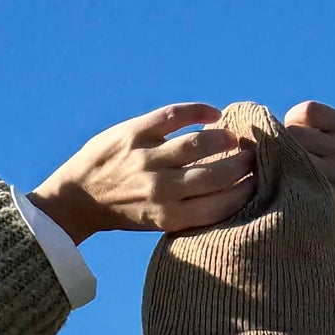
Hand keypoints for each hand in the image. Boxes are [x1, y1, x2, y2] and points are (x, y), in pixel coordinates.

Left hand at [29, 106, 255, 245]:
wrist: (77, 198)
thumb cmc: (123, 213)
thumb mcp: (157, 224)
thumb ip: (188, 210)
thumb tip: (227, 192)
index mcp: (169, 216)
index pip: (219, 204)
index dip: (243, 192)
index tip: (257, 182)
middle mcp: (160, 188)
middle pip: (214, 174)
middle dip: (240, 165)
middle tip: (254, 158)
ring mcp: (146, 158)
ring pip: (198, 144)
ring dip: (223, 139)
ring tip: (235, 137)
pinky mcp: (133, 132)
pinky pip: (173, 115)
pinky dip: (197, 111)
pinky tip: (213, 114)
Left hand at [283, 102, 334, 225]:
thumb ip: (315, 124)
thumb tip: (261, 128)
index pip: (304, 113)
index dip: (295, 121)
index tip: (299, 133)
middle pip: (294, 137)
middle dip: (286, 144)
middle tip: (290, 155)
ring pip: (292, 162)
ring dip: (284, 166)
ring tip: (291, 171)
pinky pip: (301, 191)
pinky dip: (292, 189)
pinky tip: (296, 190)